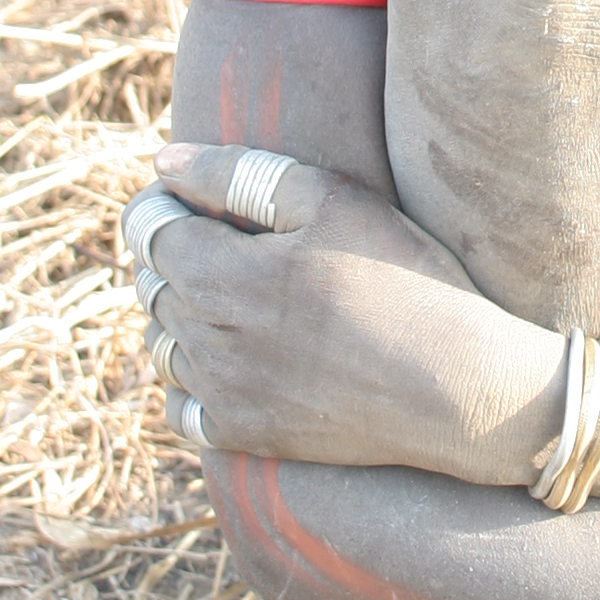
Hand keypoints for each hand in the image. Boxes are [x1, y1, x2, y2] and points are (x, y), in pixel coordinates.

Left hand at [125, 142, 562, 478]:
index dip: (158, 204)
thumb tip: (164, 164)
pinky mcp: (246, 435)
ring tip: (223, 294)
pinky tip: (225, 360)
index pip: (145, 230)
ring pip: (160, 346)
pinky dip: (188, 381)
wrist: (454, 384)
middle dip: (168, 254)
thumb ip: (238, 174)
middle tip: (217, 237)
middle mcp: (206, 338)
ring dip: (176, 315)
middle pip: (149, 286)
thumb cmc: (402, 278)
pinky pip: (180, 409)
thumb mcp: (332, 200)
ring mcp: (223, 393)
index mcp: (217, 273)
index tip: (185, 197)